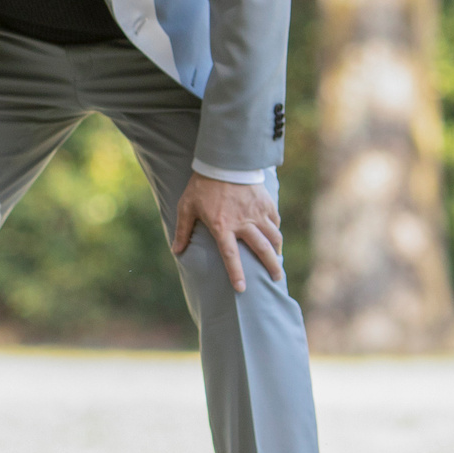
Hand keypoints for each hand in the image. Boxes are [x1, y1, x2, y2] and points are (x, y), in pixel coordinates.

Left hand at [171, 173, 282, 292]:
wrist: (223, 163)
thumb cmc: (201, 186)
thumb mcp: (186, 207)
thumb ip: (183, 230)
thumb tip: (176, 251)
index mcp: (222, 226)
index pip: (230, 255)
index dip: (236, 274)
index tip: (242, 289)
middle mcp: (243, 222)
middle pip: (262, 250)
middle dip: (271, 267)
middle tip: (276, 279)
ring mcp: (257, 213)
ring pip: (273, 237)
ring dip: (277, 251)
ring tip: (278, 261)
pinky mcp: (266, 204)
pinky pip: (275, 222)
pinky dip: (276, 231)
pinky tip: (274, 238)